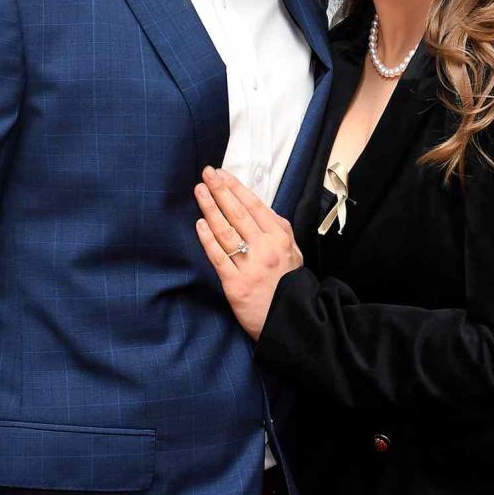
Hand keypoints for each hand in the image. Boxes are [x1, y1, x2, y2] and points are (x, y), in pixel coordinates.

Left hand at [195, 167, 302, 339]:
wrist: (291, 320)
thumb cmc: (290, 286)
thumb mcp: (294, 253)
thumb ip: (280, 230)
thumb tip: (262, 209)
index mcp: (280, 238)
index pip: (254, 206)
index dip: (236, 188)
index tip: (222, 174)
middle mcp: (266, 249)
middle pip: (238, 214)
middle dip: (220, 191)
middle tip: (206, 175)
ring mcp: (250, 266)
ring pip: (226, 231)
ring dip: (211, 208)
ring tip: (199, 192)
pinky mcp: (236, 284)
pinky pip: (218, 257)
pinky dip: (208, 239)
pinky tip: (200, 224)